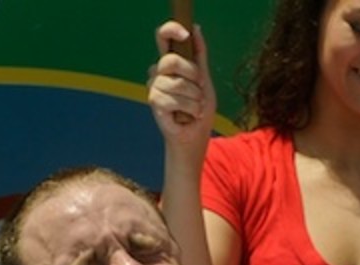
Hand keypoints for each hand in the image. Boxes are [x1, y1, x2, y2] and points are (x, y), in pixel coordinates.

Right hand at [147, 20, 215, 155]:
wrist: (194, 138)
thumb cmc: (199, 112)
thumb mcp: (205, 80)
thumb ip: (200, 57)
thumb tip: (196, 30)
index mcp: (172, 64)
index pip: (163, 37)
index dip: (171, 30)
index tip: (185, 35)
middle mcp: (160, 74)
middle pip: (170, 61)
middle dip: (191, 74)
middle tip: (201, 88)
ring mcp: (155, 89)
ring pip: (174, 83)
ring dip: (192, 96)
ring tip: (197, 107)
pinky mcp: (154, 104)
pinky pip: (170, 99)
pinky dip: (186, 107)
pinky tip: (190, 115)